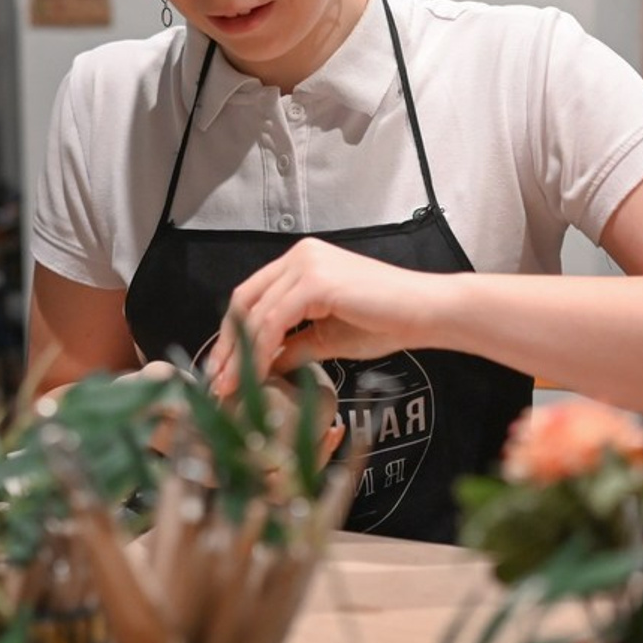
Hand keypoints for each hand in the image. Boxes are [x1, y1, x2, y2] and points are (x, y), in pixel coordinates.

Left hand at [208, 238, 432, 395]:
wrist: (425, 313)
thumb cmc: (385, 322)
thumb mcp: (326, 338)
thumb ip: (292, 346)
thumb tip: (261, 366)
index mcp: (301, 262)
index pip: (251, 296)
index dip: (232, 334)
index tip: (222, 370)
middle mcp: (299, 255)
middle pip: (245, 301)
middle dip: (227, 346)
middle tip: (217, 383)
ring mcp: (306, 264)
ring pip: (256, 313)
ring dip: (240, 354)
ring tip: (231, 387)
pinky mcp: (316, 281)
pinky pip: (275, 320)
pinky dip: (261, 349)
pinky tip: (256, 374)